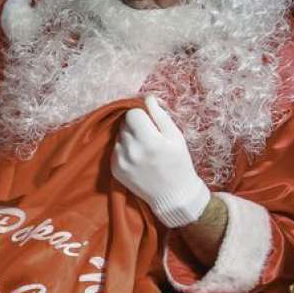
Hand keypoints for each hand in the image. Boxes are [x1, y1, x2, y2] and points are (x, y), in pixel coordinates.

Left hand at [111, 96, 210, 228]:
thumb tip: (148, 98)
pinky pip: (115, 150)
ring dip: (128, 138)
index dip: (141, 115)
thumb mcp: (176, 137)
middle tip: (149, 136)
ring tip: (143, 148)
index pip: (132, 114)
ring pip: (118, 136)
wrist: (173, 195)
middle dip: (135, 126)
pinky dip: (124, 150)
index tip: (149, 122)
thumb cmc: (178, 163)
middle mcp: (131, 150)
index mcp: (149, 140)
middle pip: (124, 124)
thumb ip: (160, 116)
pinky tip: (137, 158)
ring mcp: (121, 161)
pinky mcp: (115, 169)